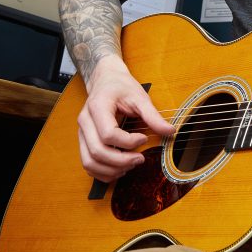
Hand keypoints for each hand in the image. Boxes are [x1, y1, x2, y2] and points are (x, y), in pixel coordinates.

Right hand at [77, 54, 175, 181]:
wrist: (105, 80)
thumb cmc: (121, 86)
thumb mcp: (139, 97)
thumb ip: (153, 116)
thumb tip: (170, 131)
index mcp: (98, 107)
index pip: (108, 134)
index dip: (129, 142)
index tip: (144, 137)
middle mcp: (85, 121)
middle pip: (97, 151)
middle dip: (121, 161)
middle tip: (140, 159)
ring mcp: (81, 132)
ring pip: (89, 162)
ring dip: (111, 170)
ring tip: (130, 166)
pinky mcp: (84, 141)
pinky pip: (88, 164)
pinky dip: (103, 172)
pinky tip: (119, 169)